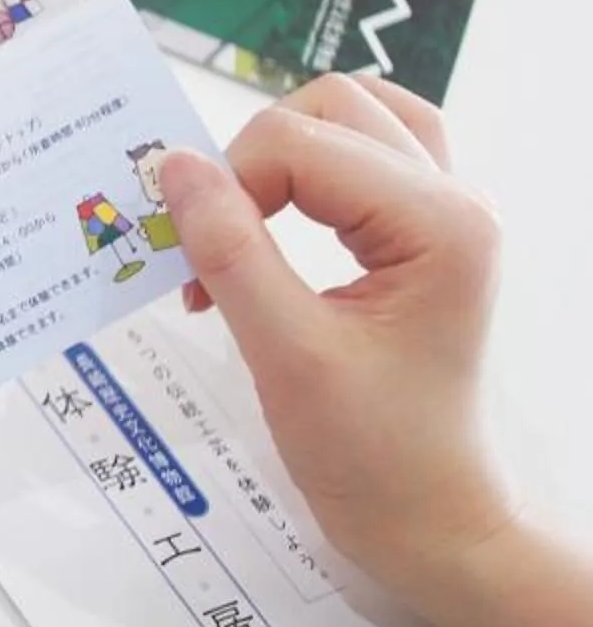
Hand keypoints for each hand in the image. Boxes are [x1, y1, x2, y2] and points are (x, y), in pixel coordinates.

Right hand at [159, 75, 517, 599]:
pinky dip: (312, 167)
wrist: (430, 519)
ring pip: (354, 115)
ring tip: (246, 219)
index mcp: (440, 225)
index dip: (228, 185)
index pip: (300, 144)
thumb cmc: (370, 453)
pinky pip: (371, 151)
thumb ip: (229, 251)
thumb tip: (169, 165)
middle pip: (331, 107)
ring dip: (285, 152)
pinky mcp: (429, 231)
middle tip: (217, 240)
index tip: (193, 264)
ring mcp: (449, 212)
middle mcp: (457, 200)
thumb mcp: (286, 355)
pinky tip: (279, 215)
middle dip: (254, 160)